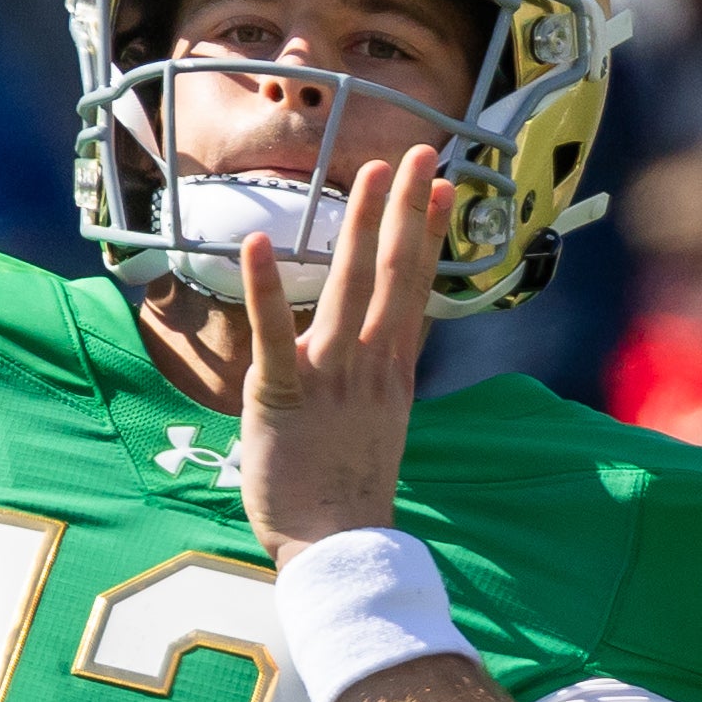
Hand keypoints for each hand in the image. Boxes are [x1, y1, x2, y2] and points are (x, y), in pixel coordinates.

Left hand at [236, 145, 452, 562]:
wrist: (339, 550)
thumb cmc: (347, 494)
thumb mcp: (377, 425)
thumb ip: (377, 379)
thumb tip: (382, 348)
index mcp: (391, 372)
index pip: (415, 287)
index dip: (427, 232)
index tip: (441, 186)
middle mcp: (370, 366)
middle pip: (394, 273)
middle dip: (404, 208)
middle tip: (417, 151)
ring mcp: (331, 379)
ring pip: (350, 288)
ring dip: (360, 227)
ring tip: (369, 174)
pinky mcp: (284, 398)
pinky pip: (275, 336)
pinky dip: (266, 290)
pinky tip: (259, 244)